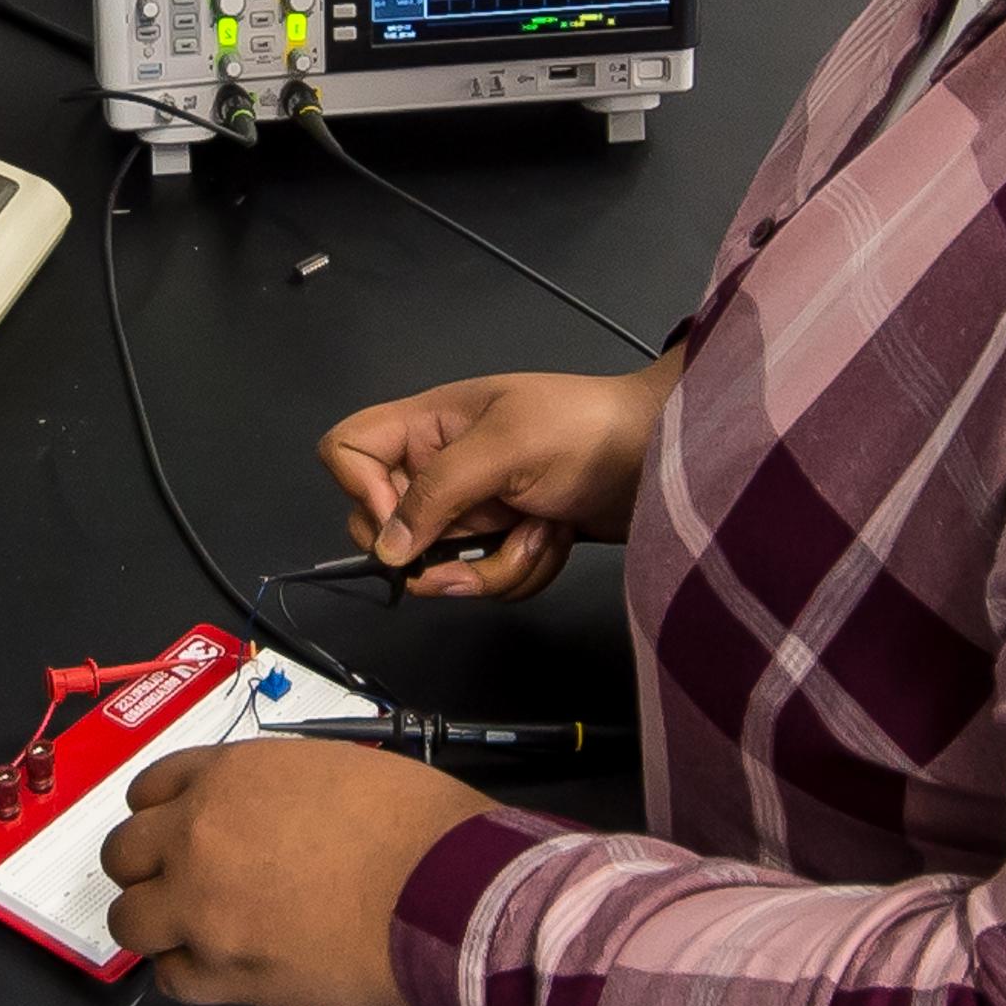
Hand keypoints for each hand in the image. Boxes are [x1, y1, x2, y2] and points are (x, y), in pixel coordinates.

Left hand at [98, 740, 490, 1005]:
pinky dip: (187, 973)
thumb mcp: (334, 769)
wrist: (443, 892)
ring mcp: (202, 908)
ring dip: (157, 923)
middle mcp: (197, 836)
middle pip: (123, 853)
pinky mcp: (224, 973)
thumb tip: (272, 819)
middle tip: (185, 884)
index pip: (150, 788)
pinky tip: (218, 968)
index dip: (162, 814)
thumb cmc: (413, 823)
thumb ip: (278, 792)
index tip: (178, 832)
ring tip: (197, 932)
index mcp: (228, 776)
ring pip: (130, 920)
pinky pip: (170, 979)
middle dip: (148, 869)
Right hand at [316, 353, 682, 601]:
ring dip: (497, 562)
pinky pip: (485, 580)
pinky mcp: (505, 542)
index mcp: (428, 425)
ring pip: (441, 568)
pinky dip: (523, 570)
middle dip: (440, 551)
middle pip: (387, 529)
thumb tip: (386, 548)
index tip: (402, 522)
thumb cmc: (585, 429)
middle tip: (480, 541)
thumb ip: (437, 493)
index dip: (359, 491)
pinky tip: (555, 537)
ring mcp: (474, 510)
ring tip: (542, 527)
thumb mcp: (504, 446)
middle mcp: (440, 468)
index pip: (347, 450)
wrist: (658, 459)